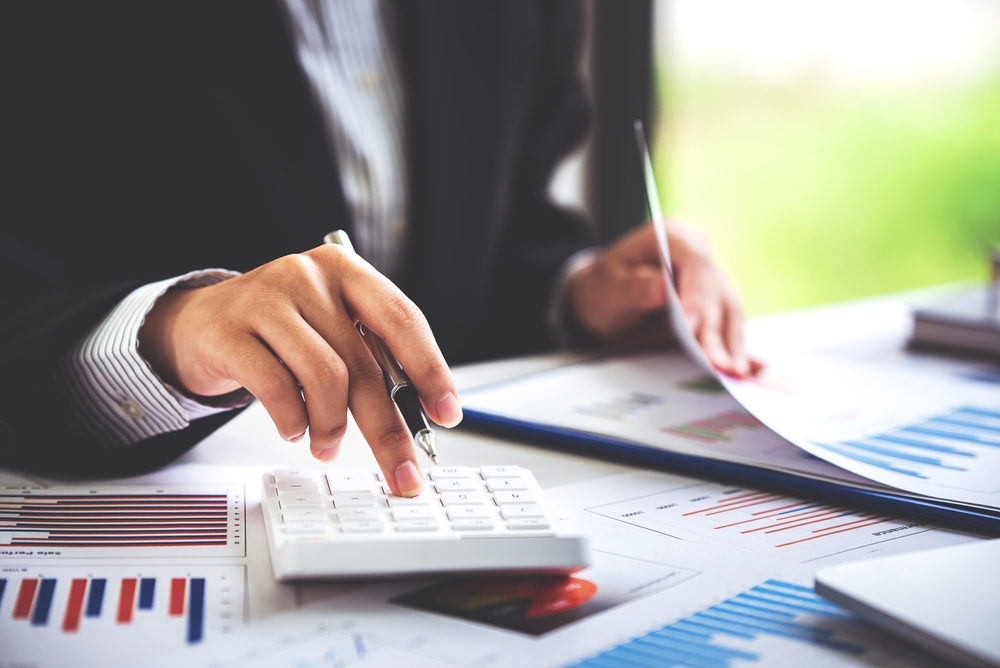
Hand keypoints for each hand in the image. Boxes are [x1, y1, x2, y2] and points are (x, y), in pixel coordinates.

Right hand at [138, 245, 462, 495]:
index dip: (431, 370)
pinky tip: (294, 428)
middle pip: (365, 363)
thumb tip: (417, 414)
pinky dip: (294, 422)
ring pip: (326, 379)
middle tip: (403, 470)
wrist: (201, 323)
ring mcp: (266, 299)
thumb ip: (370, 358)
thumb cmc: (280, 331)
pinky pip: (278, 389)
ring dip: (333, 427)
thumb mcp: (331, 328)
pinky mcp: (230, 331)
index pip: (403, 319)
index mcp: (346, 270)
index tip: (447, 413)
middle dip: (389, 428)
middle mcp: (308, 275)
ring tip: (327, 444)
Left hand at [568, 221, 755, 377]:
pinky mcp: (716, 299)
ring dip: (732, 342)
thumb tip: (662, 288)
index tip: (693, 328)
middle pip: (716, 289)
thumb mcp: (608, 286)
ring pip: (729, 307)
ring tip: (733, 372)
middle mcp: (700, 251)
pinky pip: (730, 321)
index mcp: (673, 236)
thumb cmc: (606, 285)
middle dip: (716, 329)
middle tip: (717, 363)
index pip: (696, 262)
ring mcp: (711, 275)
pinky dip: (734, 346)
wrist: (608, 292)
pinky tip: (739, 369)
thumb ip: (634, 287)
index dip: (698, 295)